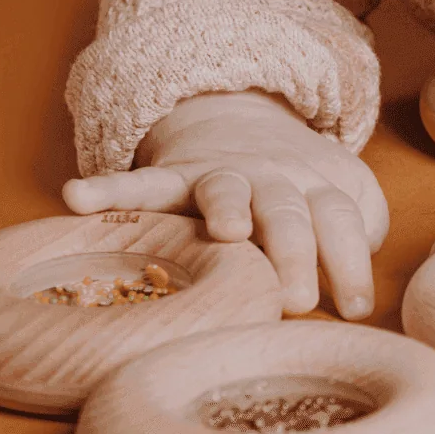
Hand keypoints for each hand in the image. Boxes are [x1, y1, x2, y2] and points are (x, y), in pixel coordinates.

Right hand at [61, 90, 387, 318]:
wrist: (251, 125)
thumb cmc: (305, 191)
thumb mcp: (347, 201)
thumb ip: (357, 238)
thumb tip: (356, 297)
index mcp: (319, 189)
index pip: (341, 221)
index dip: (352, 262)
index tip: (357, 308)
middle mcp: (274, 180)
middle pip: (288, 213)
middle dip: (294, 253)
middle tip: (298, 298)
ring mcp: (224, 176)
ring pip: (227, 190)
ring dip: (228, 207)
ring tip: (228, 231)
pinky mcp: (177, 177)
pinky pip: (141, 183)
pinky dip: (110, 190)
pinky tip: (76, 198)